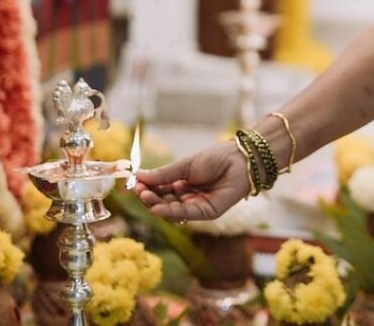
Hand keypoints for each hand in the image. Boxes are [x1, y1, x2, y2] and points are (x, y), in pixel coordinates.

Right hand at [134, 142, 250, 221]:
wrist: (239, 159)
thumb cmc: (215, 158)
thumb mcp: (184, 166)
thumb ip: (163, 174)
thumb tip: (137, 175)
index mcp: (181, 183)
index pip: (159, 189)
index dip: (146, 188)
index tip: (133, 183)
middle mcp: (187, 196)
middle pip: (163, 201)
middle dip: (149, 197)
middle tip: (138, 191)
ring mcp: (196, 205)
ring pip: (171, 210)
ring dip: (156, 204)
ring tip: (145, 196)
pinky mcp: (206, 213)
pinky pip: (185, 214)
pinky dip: (170, 212)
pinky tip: (157, 207)